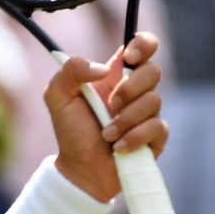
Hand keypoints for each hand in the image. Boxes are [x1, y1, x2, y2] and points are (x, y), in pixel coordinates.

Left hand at [48, 31, 166, 202]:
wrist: (81, 169)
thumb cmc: (71, 132)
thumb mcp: (57, 97)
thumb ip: (71, 71)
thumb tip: (102, 68)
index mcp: (114, 75)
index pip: (142, 45)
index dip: (143, 44)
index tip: (129, 58)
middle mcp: (135, 90)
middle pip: (154, 70)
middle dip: (130, 88)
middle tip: (110, 104)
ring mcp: (148, 112)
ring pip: (154, 100)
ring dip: (125, 120)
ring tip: (106, 134)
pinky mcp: (156, 135)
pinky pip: (157, 127)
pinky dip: (133, 138)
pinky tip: (118, 147)